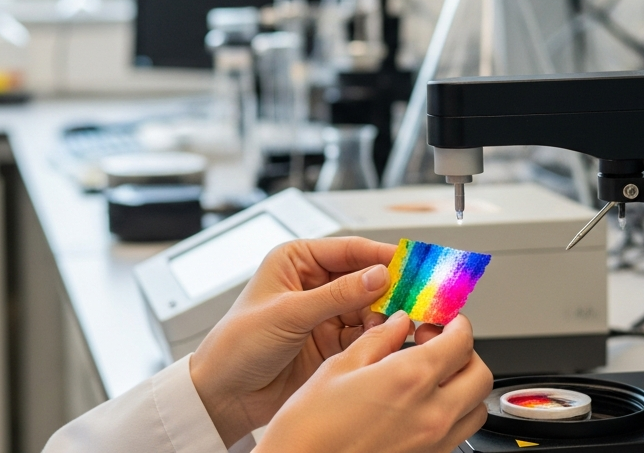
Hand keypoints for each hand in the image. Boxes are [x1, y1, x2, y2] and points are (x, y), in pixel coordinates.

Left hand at [189, 237, 395, 446]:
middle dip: (391, 287)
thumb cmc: (237, 344)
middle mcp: (312, 283)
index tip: (413, 263)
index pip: (349, 250)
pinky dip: (378, 336)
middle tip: (420, 294)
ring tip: (405, 320)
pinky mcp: (331, 343)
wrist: (224, 394)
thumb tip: (379, 275)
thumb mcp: (289, 313)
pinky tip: (389, 339)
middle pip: (364, 277)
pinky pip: (363, 334)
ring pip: (369, 307)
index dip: (382, 255)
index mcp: (296, 260)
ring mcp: (323, 314)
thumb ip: (337, 294)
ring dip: (386, 314)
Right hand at [256, 312, 491, 452]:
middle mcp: (431, 413)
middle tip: (439, 346)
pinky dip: (452, 415)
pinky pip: (458, 434)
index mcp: (410, 379)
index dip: (456, 325)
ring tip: (435, 379)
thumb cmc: (309, 428)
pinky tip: (422, 407)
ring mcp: (433, 443)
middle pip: (480, 375)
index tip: (445, 322)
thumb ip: (379, 340)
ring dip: (463, 387)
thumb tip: (398, 324)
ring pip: (475, 409)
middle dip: (466, 354)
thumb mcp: (339, 367)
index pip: (461, 342)